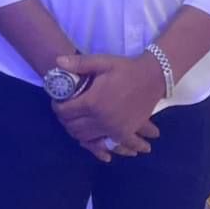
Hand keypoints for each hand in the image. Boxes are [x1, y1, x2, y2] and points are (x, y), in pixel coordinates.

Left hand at [52, 53, 166, 158]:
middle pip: (72, 127)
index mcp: (92, 101)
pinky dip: (100, 146)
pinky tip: (96, 143)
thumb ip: (79, 63)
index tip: (57, 101)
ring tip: (77, 122)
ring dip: (77, 132)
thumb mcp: (102, 61)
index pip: (65, 111)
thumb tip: (57, 61)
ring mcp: (113, 129)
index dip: (57, 107)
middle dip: (65, 120)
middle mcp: (100, 119)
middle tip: (66, 112)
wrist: (153, 77)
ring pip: (86, 138)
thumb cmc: (126, 69)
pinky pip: (108, 145)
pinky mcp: (124, 133)